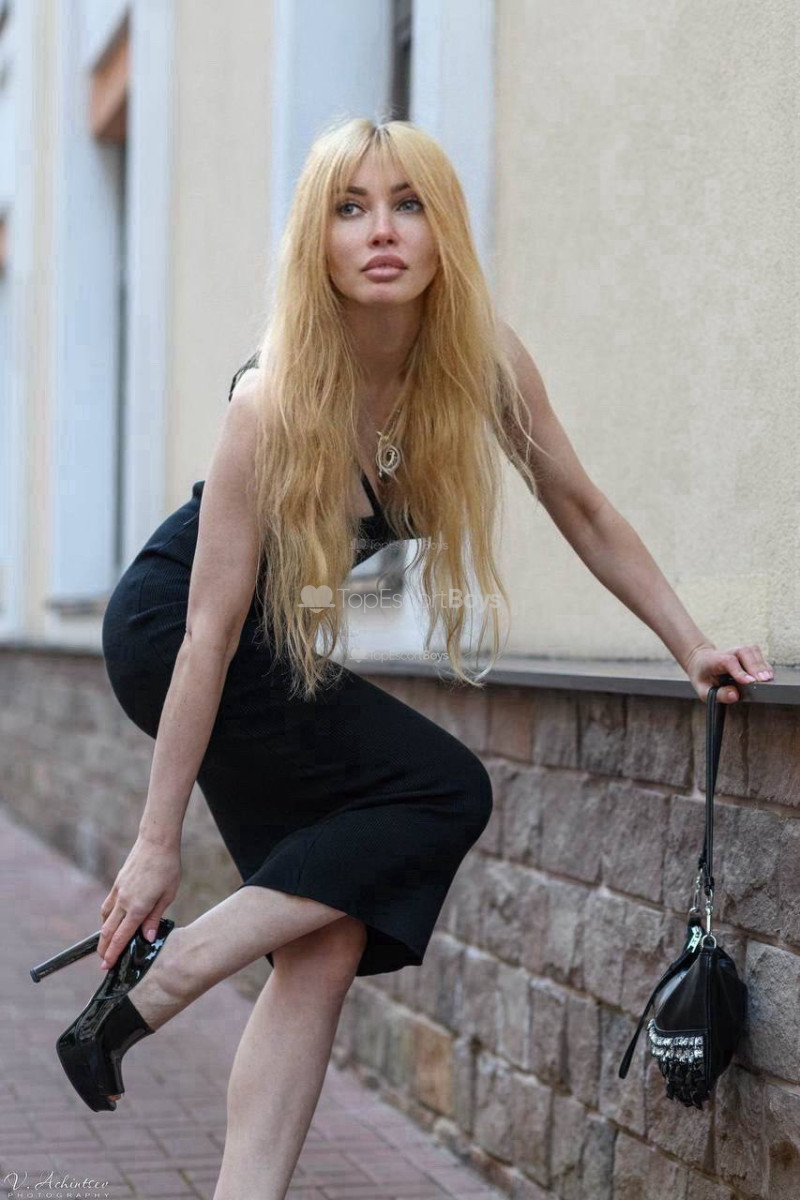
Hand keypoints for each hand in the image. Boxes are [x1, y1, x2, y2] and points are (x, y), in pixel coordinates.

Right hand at [97, 834, 180, 969]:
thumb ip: (155, 918)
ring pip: (105, 918)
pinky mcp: (117, 883)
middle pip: (108, 931)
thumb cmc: (168, 868)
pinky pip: (108, 905)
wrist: (156, 842)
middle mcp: (124, 901)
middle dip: (104, 949)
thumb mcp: (168, 895)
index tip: (106, 966)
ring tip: (106, 945)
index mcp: (138, 907)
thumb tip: (147, 938)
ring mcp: (118, 891)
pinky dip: (106, 917)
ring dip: (103, 934)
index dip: (113, 953)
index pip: (121, 936)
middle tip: (102, 963)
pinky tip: (111, 921)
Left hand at [685, 642, 774, 703]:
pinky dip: (764, 664)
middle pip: (744, 652)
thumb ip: (718, 694)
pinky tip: (768, 675)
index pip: (728, 662)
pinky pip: (757, 654)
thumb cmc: (703, 677)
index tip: (749, 682)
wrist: (701, 661)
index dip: (740, 671)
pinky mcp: (746, 652)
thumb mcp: (704, 690)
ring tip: (768, 678)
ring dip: (762, 664)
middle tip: (764, 680)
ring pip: (752, 651)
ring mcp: (737, 650)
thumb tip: (735, 695)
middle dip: (755, 667)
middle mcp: (727, 652)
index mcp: (713, 660)